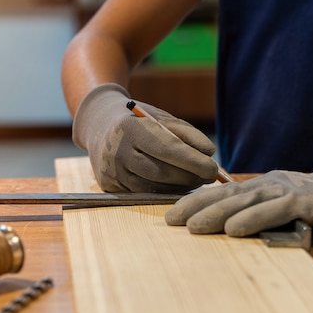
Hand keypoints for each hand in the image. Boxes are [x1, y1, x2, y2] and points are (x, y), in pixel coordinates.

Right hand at [72, 83, 217, 192]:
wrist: (99, 126)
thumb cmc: (138, 120)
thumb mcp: (160, 118)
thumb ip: (186, 133)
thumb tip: (209, 154)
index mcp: (130, 128)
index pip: (166, 149)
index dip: (192, 161)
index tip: (213, 168)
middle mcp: (117, 152)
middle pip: (161, 172)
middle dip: (190, 177)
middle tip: (209, 176)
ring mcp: (112, 171)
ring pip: (153, 187)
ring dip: (180, 187)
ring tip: (196, 180)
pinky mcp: (110, 186)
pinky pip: (143, 194)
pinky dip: (165, 191)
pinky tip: (177, 186)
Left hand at [165, 148, 312, 235]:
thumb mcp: (281, 203)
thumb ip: (256, 210)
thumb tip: (223, 223)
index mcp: (260, 186)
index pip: (220, 193)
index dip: (193, 202)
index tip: (169, 216)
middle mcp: (269, 185)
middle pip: (226, 195)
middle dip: (195, 207)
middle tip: (169, 222)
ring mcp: (289, 191)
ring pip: (246, 201)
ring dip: (217, 213)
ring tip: (192, 227)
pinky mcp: (310, 203)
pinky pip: (277, 210)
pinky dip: (254, 219)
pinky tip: (234, 229)